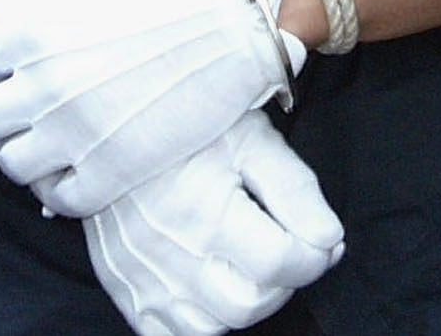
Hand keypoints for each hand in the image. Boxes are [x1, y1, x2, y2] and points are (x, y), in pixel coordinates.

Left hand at [0, 0, 304, 217]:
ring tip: (56, 142)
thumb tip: (15, 14)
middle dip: (7, 113)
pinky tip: (82, 168)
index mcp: (31, 33)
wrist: (234, 25)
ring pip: (12, 164)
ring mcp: (74, 135)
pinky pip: (58, 199)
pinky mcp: (110, 173)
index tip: (20, 72)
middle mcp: (42, 87)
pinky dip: (63, 189)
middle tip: (35, 109)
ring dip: (29, 153)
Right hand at [83, 111, 343, 335]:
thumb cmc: (188, 126)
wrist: (110, 124)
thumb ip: (294, 190)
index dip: (314, 256)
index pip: (280, 263)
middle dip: (282, 281)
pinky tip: (207, 282)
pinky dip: (197, 318)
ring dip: (241, 301)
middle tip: (282, 245)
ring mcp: (143, 277)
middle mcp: (171, 253)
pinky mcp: (124, 289)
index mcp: (205, 210)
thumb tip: (329, 239)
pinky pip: (169, 334)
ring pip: (213, 327)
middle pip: (251, 304)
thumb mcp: (251, 140)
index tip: (319, 239)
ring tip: (242, 262)